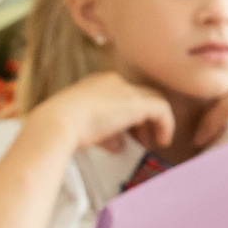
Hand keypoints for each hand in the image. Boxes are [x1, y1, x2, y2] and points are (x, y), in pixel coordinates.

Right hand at [41, 72, 173, 156]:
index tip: (128, 136)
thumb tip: (119, 146)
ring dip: (155, 122)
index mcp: (97, 83)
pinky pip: (162, 110)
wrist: (60, 121)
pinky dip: (166, 125)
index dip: (128, 117)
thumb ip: (106, 136)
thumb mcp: (86, 130)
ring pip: (152, 100)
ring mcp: (126, 90)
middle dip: (143, 120)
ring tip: (155, 142)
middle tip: (143, 140)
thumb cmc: (65, 126)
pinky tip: (164, 141)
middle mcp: (114, 81)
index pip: (121, 96)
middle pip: (139, 96)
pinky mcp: (137, 103)